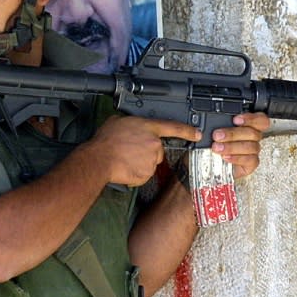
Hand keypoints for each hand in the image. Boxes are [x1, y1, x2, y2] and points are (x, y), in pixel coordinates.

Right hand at [85, 115, 200, 185]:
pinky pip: (145, 174)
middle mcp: (154, 143)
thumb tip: (131, 126)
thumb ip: (132, 124)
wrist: (99, 160)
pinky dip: (137, 173)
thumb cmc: (105, 141)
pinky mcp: (147, 174)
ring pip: (151, 163)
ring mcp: (152, 160)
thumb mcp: (118, 121)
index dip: (188, 131)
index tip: (197, 134)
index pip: (174, 127)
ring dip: (141, 162)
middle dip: (148, 151)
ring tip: (125, 159)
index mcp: (148, 128)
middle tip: (131, 151)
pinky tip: (126, 168)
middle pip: (158, 149)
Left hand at [210, 112, 269, 178]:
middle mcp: (253, 138)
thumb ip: (218, 127)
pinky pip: (250, 160)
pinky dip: (237, 158)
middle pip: (253, 133)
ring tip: (218, 148)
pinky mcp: (252, 163)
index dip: (251, 119)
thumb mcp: (218, 133)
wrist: (218, 165)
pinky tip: (226, 157)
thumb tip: (209, 128)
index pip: (260, 120)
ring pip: (251, 146)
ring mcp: (254, 151)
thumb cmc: (220, 145)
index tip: (235, 120)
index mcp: (249, 126)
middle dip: (233, 134)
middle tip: (217, 135)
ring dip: (232, 147)